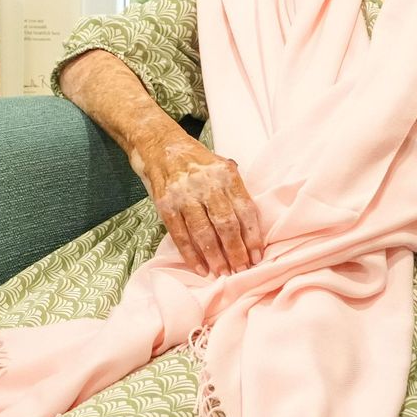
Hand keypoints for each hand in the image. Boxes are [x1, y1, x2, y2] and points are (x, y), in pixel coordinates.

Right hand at [135, 130, 263, 276]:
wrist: (159, 143)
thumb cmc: (194, 159)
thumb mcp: (220, 165)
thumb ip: (234, 190)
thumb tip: (250, 226)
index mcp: (226, 174)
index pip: (245, 210)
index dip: (253, 237)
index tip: (257, 257)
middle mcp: (206, 184)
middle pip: (226, 224)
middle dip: (236, 252)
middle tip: (242, 271)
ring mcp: (184, 194)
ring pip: (203, 232)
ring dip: (215, 257)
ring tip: (223, 273)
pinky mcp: (165, 203)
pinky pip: (180, 234)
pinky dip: (190, 254)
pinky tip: (200, 268)